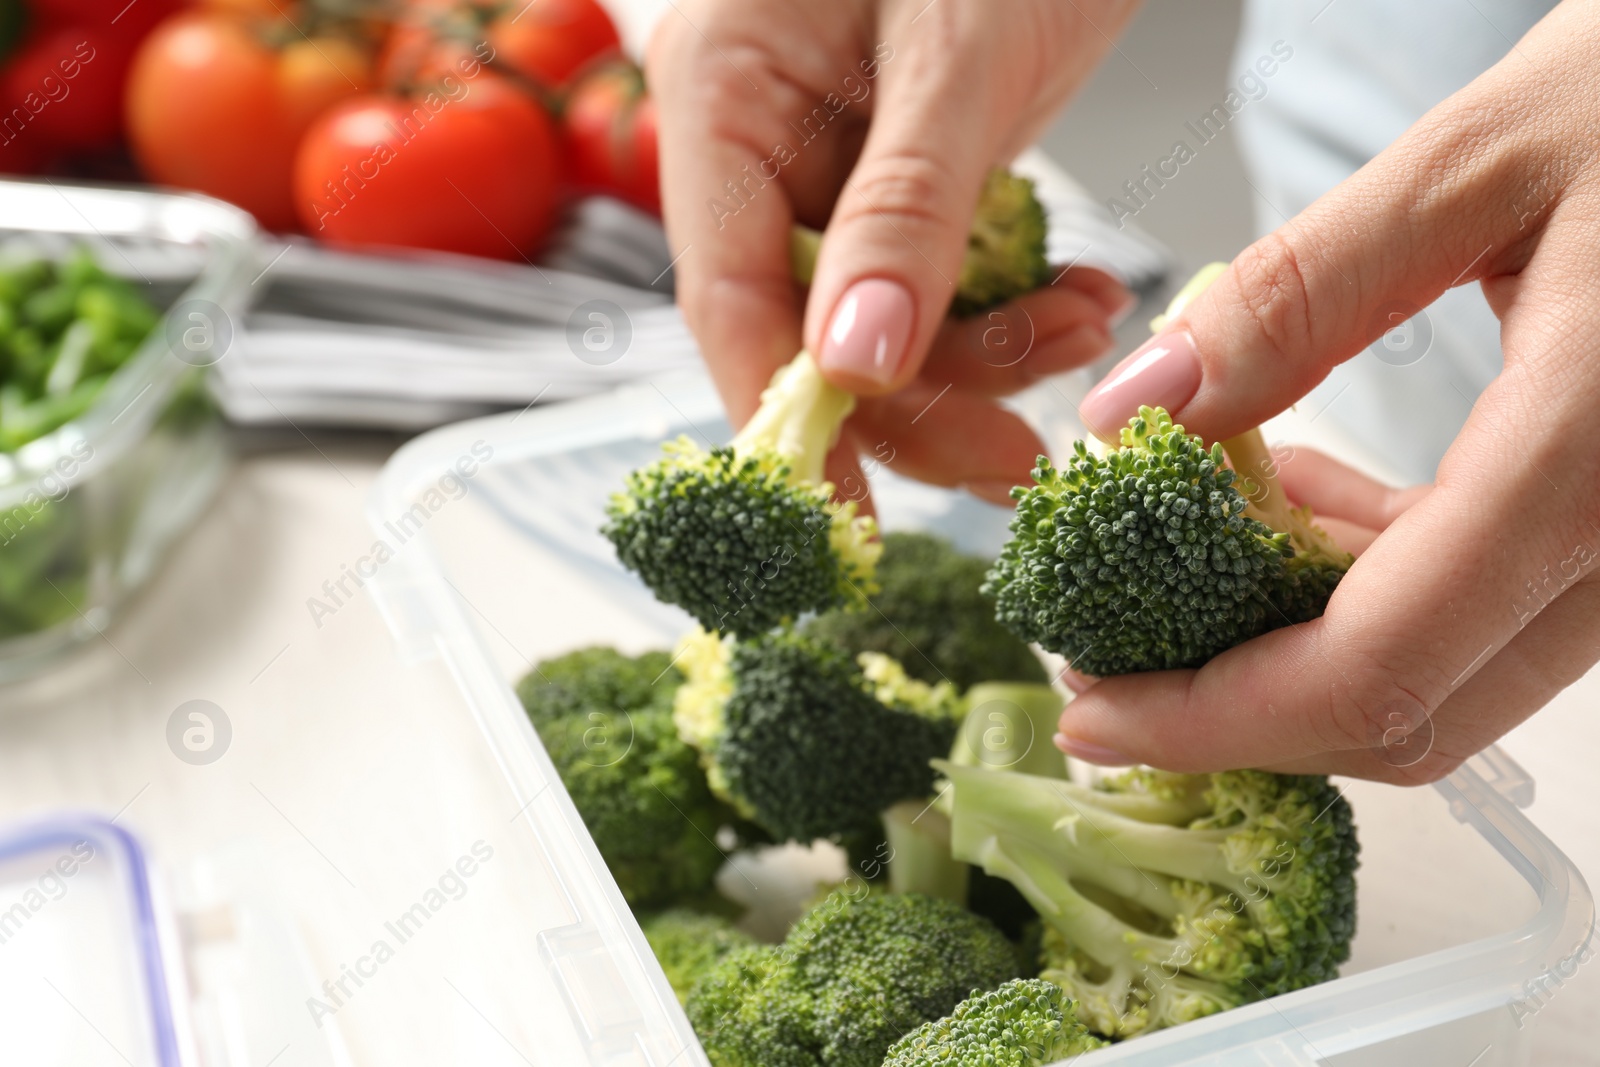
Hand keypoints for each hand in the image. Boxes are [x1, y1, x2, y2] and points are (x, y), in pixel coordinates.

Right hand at [645, 0, 1136, 503]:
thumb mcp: (957, 53)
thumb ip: (904, 211)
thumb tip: (850, 369)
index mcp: (724, 98)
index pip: (727, 299)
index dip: (784, 420)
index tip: (845, 519)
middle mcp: (764, 142)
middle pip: (806, 330)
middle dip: (917, 401)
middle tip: (1020, 455)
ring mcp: (837, 161)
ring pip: (884, 321)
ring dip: (986, 354)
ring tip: (1086, 321)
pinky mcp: (912, 174)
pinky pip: (941, 282)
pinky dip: (1012, 310)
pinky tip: (1081, 297)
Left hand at [1057, 0, 1599, 784]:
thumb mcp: (1477, 165)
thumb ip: (1297, 295)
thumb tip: (1135, 410)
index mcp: (1589, 457)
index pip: (1377, 668)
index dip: (1216, 718)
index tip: (1094, 712)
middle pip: (1406, 710)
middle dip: (1234, 708)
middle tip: (1107, 658)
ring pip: (1440, 672)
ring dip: (1288, 637)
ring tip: (1178, 542)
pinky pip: (1478, 603)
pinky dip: (1361, 577)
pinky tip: (1288, 491)